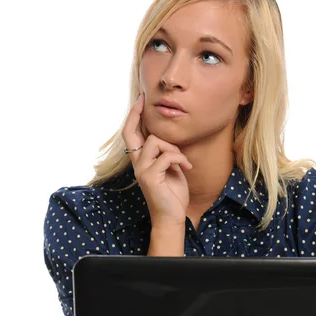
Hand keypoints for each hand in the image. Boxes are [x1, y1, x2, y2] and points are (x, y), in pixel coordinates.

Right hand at [121, 93, 192, 229]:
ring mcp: (141, 170)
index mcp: (141, 160)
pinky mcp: (149, 177)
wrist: (172, 215)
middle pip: (129, 132)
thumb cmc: (173, 191)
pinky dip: (180, 159)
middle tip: (144, 100)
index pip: (131, 133)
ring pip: (155, 141)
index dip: (133, 115)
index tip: (141, 99)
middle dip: (136, 113)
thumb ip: (165, 151)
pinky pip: (166, 156)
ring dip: (173, 148)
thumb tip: (166, 134)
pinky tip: (187, 167)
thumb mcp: (170, 166)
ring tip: (182, 161)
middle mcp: (137, 163)